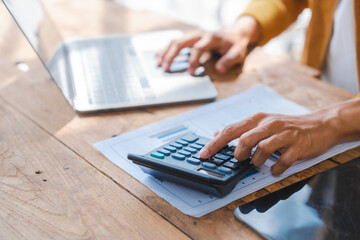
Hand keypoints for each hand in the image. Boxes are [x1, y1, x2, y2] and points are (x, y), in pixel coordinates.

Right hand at [157, 16, 260, 74]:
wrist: (236, 33)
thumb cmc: (235, 45)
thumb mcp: (238, 53)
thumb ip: (229, 61)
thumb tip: (219, 70)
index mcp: (211, 38)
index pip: (198, 48)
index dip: (193, 61)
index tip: (190, 73)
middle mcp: (200, 34)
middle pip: (181, 42)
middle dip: (172, 56)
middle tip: (165, 69)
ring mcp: (193, 35)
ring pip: (176, 41)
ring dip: (166, 52)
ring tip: (158, 64)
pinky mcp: (190, 37)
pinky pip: (175, 42)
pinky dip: (166, 49)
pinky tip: (158, 56)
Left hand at [199, 104, 355, 174]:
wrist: (319, 124)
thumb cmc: (286, 126)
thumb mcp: (262, 123)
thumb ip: (240, 129)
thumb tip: (217, 133)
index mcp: (257, 119)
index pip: (231, 130)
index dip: (215, 143)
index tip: (203, 154)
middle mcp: (269, 124)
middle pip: (245, 138)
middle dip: (238, 153)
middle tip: (239, 159)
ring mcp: (284, 134)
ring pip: (262, 148)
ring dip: (256, 161)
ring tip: (258, 163)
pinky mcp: (298, 145)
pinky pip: (283, 160)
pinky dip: (276, 169)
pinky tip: (275, 170)